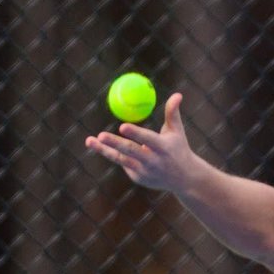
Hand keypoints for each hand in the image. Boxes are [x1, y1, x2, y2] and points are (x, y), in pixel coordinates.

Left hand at [85, 93, 200, 191]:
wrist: (183, 178)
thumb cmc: (179, 148)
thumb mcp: (177, 131)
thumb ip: (172, 113)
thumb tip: (177, 94)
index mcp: (162, 148)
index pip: (147, 139)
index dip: (135, 134)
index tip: (122, 126)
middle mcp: (152, 161)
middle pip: (130, 151)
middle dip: (114, 143)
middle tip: (100, 135)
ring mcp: (144, 172)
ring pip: (120, 158)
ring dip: (104, 150)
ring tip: (89, 140)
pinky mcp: (138, 178)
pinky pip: (124, 162)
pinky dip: (120, 154)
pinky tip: (126, 151)